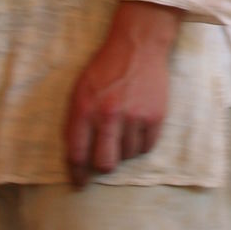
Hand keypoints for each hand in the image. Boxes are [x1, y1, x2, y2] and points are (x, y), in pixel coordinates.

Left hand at [65, 1, 180, 187]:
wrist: (138, 46)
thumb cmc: (105, 68)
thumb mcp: (80, 90)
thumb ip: (75, 121)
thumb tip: (76, 156)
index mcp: (84, 109)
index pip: (77, 154)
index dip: (77, 174)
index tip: (80, 183)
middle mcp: (109, 115)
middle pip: (105, 163)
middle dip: (103, 166)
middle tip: (105, 158)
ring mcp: (134, 117)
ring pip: (127, 156)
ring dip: (123, 151)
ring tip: (123, 133)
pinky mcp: (156, 116)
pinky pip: (146, 147)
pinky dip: (140, 144)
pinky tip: (137, 130)